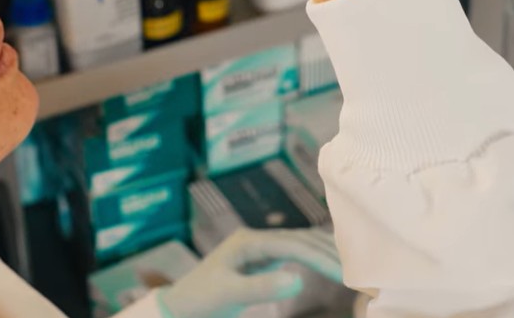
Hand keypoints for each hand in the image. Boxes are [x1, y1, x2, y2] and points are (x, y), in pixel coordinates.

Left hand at [158, 228, 342, 317]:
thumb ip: (261, 287)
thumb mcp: (229, 295)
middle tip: (365, 270)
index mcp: (247, 241)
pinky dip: (314, 258)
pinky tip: (332, 264)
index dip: (322, 259)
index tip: (348, 276)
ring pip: (300, 244)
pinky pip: (294, 254)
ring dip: (326, 253)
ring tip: (356, 267)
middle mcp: (254, 239)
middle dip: (331, 253)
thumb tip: (298, 278)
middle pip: (301, 240)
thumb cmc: (200, 300)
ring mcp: (258, 248)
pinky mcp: (260, 260)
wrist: (179, 307)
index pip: (294, 245)